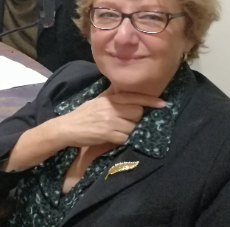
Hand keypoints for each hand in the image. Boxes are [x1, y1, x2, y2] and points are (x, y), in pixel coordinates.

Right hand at [49, 90, 165, 147]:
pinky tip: (118, 139)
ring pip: (133, 126)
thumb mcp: (96, 101)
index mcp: (108, 99)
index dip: (149, 100)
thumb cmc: (82, 115)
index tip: (163, 104)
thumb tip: (124, 89)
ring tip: (122, 131)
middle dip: (137, 118)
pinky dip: (125, 140)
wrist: (66, 128)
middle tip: (129, 122)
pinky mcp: (107, 134)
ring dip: (131, 131)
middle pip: (137, 112)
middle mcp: (111, 108)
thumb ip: (111, 96)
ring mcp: (110, 121)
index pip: (133, 97)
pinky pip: (126, 138)